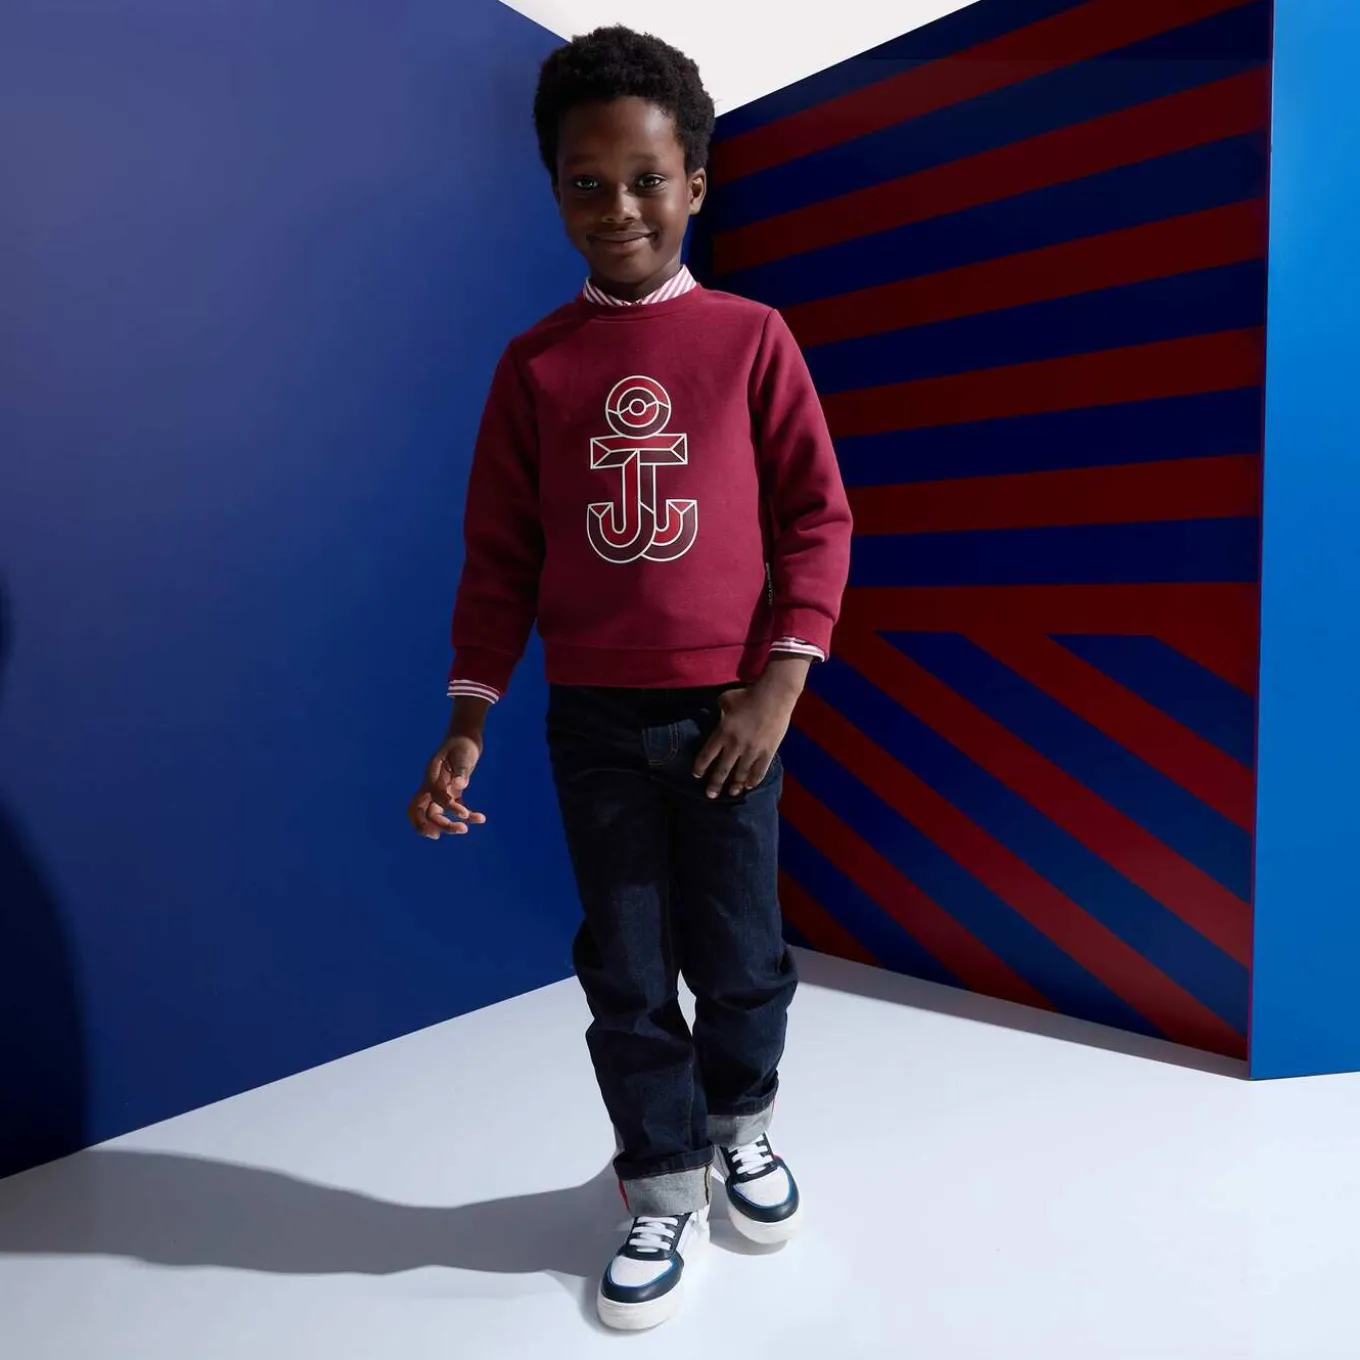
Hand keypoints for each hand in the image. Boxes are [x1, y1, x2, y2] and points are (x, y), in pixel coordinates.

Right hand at [407, 733, 486, 839]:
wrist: (466, 737)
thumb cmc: (463, 744)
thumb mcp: (464, 755)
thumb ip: (461, 771)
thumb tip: (459, 786)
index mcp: (431, 775)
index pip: (431, 797)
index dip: (446, 807)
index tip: (464, 813)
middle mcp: (431, 785)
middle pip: (421, 811)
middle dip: (432, 825)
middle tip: (455, 829)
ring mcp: (440, 790)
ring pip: (434, 814)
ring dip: (447, 825)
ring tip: (465, 829)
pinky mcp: (451, 792)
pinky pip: (453, 809)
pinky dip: (465, 815)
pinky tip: (480, 818)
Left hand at [693, 658, 810, 798]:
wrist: (774, 696)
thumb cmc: (748, 695)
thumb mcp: (726, 699)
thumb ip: (720, 710)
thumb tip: (719, 714)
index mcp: (722, 732)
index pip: (707, 755)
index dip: (700, 767)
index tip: (697, 775)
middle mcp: (735, 745)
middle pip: (722, 769)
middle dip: (715, 784)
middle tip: (710, 795)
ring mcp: (752, 750)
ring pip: (741, 773)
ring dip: (735, 785)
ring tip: (731, 793)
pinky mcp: (768, 751)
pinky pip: (759, 770)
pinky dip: (754, 780)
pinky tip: (750, 786)